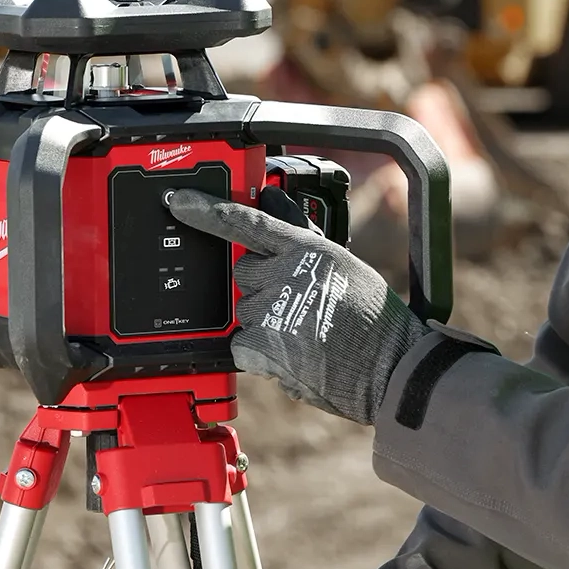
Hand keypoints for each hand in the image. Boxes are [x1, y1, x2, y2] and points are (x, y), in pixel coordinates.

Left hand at [163, 187, 419, 424]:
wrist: (388, 368)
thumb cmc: (375, 319)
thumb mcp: (343, 264)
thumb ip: (301, 235)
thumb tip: (272, 201)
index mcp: (306, 250)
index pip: (246, 223)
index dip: (208, 211)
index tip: (180, 203)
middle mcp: (285, 276)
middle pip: (243, 273)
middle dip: (261, 285)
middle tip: (295, 303)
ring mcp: (271, 313)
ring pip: (245, 310)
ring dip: (264, 320)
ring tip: (303, 332)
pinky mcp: (262, 347)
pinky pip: (242, 343)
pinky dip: (260, 351)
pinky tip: (291, 352)